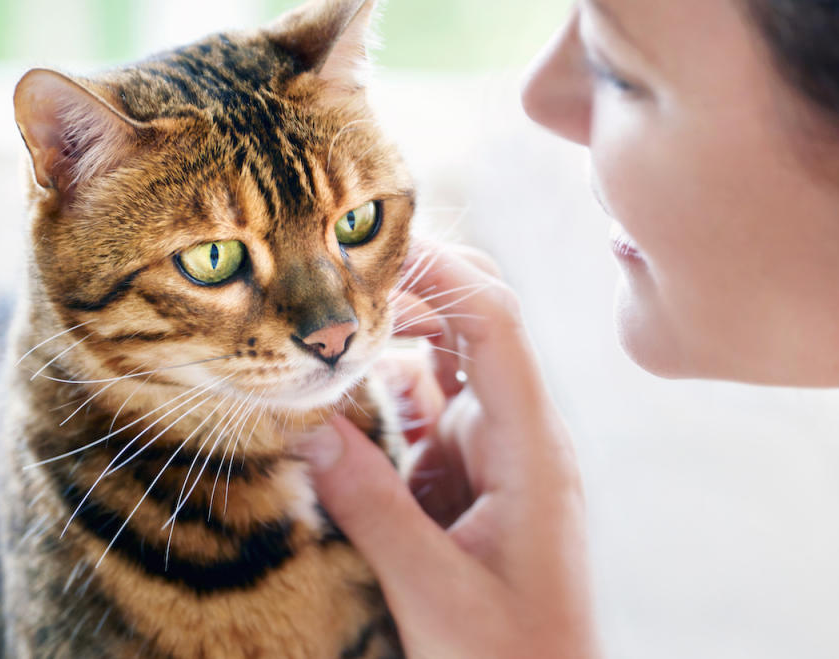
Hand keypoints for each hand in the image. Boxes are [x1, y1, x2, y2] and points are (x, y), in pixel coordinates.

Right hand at [294, 242, 599, 658]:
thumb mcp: (435, 592)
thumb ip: (373, 508)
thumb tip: (307, 426)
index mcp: (531, 448)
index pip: (494, 324)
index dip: (437, 272)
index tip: (367, 245)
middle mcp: (514, 432)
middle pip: (474, 321)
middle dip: (411, 287)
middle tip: (333, 273)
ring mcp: (487, 449)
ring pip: (439, 360)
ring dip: (385, 338)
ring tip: (321, 323)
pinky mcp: (460, 471)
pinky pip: (418, 409)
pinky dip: (375, 392)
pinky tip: (332, 391)